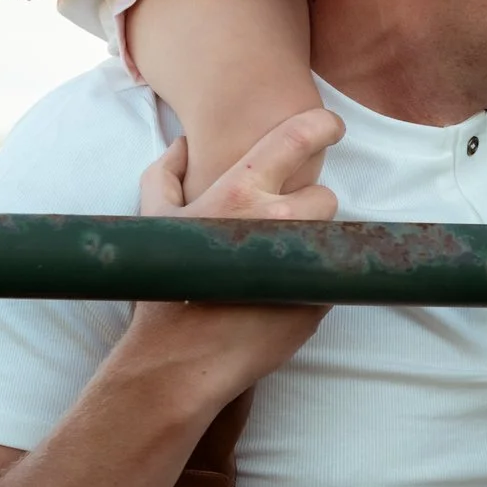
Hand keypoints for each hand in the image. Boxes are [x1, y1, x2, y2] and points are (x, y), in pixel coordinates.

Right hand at [124, 110, 345, 398]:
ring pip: (332, 235)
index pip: (300, 137)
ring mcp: (302, 259)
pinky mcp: (319, 297)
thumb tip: (181, 144)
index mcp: (240, 191)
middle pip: (325, 195)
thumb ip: (164, 175)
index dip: (323, 126)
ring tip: (275, 266)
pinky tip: (282, 293)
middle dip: (308, 210)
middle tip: (277, 232)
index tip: (332, 128)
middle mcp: (278, 219)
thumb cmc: (163, 289)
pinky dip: (314, 279)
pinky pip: (331, 275)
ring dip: (313, 244)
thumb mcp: (154, 223)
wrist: (178, 360)